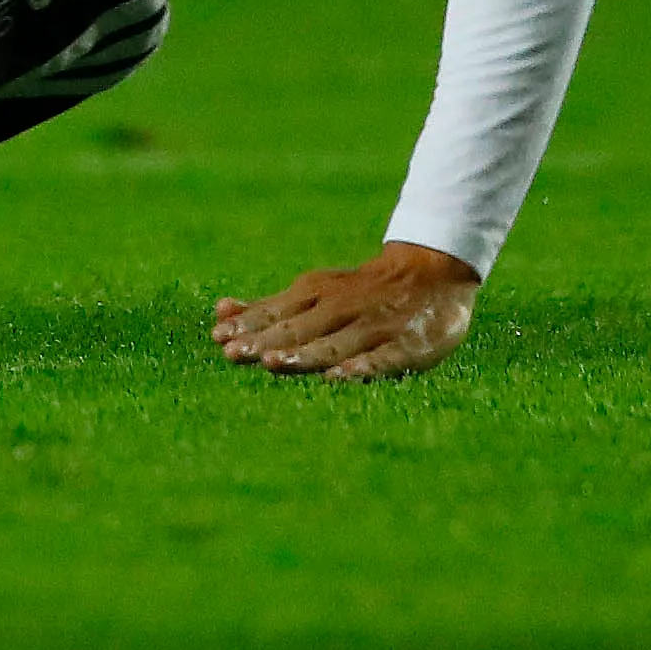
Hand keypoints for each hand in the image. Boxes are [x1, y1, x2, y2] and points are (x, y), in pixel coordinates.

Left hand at [212, 241, 479, 379]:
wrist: (432, 271)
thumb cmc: (360, 290)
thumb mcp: (313, 290)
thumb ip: (269, 307)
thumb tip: (219, 313)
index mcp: (315, 295)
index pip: (275, 313)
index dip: (247, 326)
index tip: (217, 338)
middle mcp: (341, 309)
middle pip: (297, 329)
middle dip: (265, 342)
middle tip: (234, 354)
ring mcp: (373, 327)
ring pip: (333, 344)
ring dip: (303, 354)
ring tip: (273, 363)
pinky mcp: (406, 345)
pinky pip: (381, 359)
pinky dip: (359, 367)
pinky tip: (338, 378)